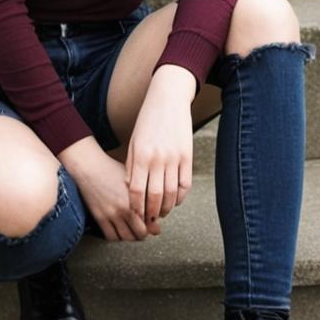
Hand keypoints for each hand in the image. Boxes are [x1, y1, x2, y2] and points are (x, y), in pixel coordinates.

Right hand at [59, 136, 152, 241]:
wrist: (90, 167)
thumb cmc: (113, 170)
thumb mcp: (133, 181)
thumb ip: (146, 200)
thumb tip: (157, 222)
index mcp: (135, 199)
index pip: (150, 222)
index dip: (153, 224)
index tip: (152, 221)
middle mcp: (123, 209)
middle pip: (140, 233)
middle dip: (144, 232)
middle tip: (144, 228)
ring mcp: (110, 214)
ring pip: (126, 237)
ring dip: (132, 237)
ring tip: (132, 230)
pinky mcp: (99, 217)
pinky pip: (111, 236)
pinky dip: (117, 237)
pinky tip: (119, 229)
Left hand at [125, 66, 194, 228]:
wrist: (168, 99)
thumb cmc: (147, 120)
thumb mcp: (134, 142)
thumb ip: (132, 165)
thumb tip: (131, 188)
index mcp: (141, 155)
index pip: (136, 190)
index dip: (136, 207)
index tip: (135, 215)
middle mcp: (158, 158)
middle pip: (154, 196)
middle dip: (151, 212)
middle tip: (149, 219)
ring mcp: (175, 157)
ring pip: (171, 193)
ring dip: (166, 207)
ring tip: (161, 212)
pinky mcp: (188, 155)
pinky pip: (185, 183)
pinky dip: (180, 197)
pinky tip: (175, 200)